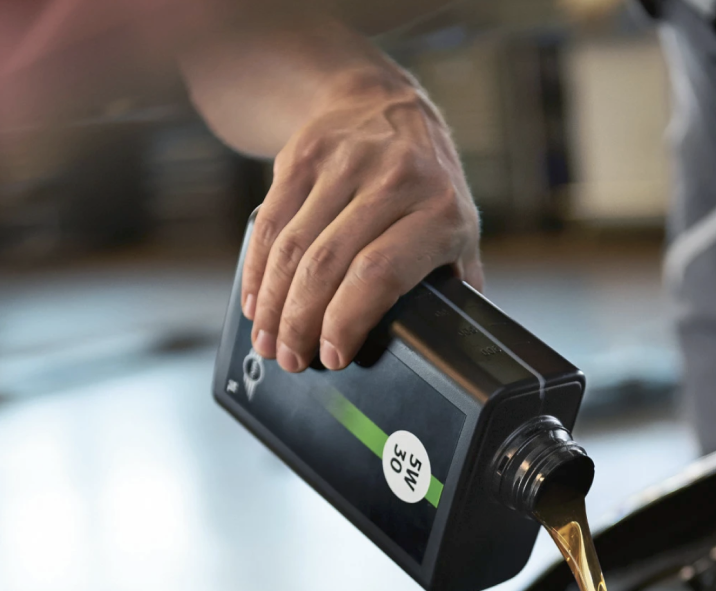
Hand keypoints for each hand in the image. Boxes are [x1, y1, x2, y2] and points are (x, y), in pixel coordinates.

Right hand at [241, 69, 482, 371]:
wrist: (388, 106)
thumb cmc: (428, 187)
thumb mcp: (459, 230)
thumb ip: (456, 285)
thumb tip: (451, 346)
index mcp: (439, 210)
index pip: (380, 274)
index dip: (347, 321)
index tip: (331, 355)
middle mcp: (393, 180)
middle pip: (328, 266)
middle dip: (300, 323)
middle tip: (289, 358)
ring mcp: (344, 163)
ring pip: (292, 249)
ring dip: (273, 305)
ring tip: (268, 340)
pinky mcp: (303, 156)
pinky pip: (269, 223)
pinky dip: (257, 271)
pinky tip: (255, 302)